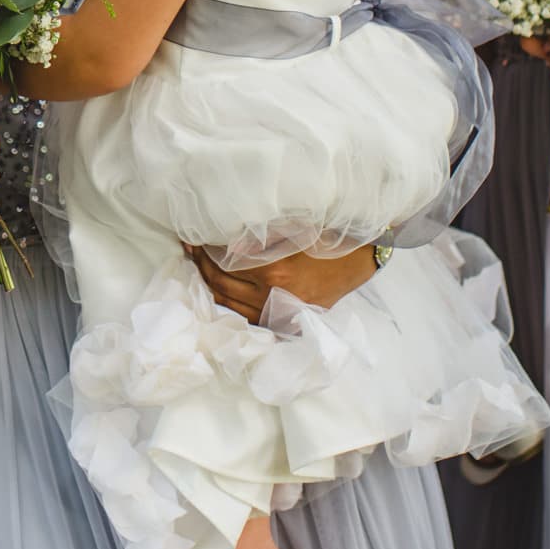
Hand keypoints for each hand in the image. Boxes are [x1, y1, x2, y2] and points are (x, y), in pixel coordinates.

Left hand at [185, 243, 376, 323]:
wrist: (358, 259)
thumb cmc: (325, 237)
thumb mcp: (291, 228)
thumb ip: (257, 236)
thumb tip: (223, 240)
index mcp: (274, 272)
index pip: (223, 265)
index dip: (204, 251)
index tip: (194, 237)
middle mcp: (273, 297)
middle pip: (220, 286)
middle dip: (201, 266)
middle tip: (191, 249)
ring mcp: (281, 313)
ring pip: (229, 305)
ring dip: (211, 285)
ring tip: (201, 266)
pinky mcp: (287, 320)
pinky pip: (248, 316)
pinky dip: (230, 302)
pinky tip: (222, 287)